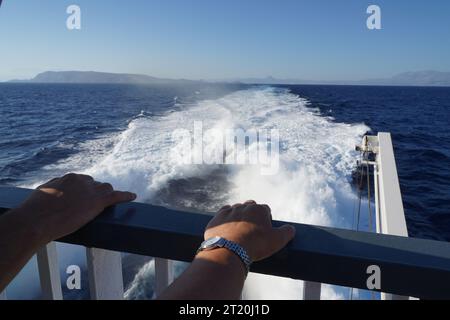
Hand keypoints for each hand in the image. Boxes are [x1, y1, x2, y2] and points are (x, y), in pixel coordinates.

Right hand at [16, 173, 135, 244]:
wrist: (36, 220)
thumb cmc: (34, 210)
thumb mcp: (43, 192)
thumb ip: (54, 188)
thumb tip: (58, 188)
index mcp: (69, 177)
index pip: (82, 181)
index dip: (83, 190)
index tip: (83, 197)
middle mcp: (82, 180)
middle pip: (95, 184)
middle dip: (93, 193)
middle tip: (89, 205)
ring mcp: (91, 190)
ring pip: (105, 189)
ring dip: (105, 195)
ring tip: (105, 203)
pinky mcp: (97, 201)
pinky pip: (116, 196)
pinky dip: (126, 196)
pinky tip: (133, 196)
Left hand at [204, 201, 295, 261]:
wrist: (229, 250)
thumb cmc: (256, 244)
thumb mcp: (278, 240)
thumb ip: (287, 232)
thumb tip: (291, 228)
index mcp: (259, 209)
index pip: (266, 210)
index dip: (267, 219)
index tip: (265, 230)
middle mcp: (243, 207)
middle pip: (250, 207)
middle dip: (252, 216)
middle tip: (252, 231)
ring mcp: (229, 211)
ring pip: (235, 210)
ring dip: (238, 218)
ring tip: (239, 232)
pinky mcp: (216, 219)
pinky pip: (221, 216)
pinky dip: (225, 221)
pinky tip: (227, 230)